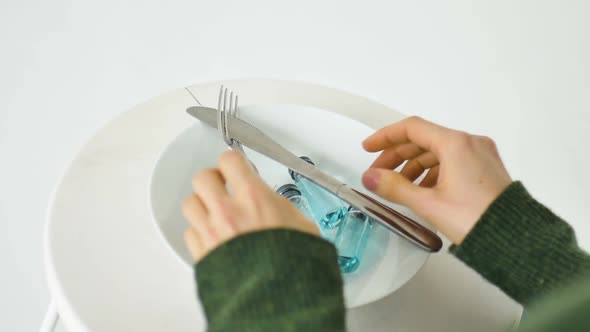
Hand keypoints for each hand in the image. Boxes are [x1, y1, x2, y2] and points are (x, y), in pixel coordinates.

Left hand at [182, 150, 319, 261]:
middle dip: (213, 178)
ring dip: (202, 204)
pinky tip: (211, 236)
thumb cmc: (295, 267)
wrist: (279, 299)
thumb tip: (279, 208)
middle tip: (222, 184)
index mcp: (254, 198)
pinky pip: (190, 234)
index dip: (232, 161)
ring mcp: (211, 234)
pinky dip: (198, 232)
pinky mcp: (202, 256)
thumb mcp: (303, 226)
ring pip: (190, 204)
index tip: (235, 164)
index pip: (229, 160)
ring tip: (214, 211)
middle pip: (203, 177)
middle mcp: (227, 212)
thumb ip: (283, 209)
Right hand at [361, 116, 511, 243]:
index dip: (385, 137)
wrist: (514, 240)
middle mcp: (470, 143)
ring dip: (413, 166)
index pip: (411, 128)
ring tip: (398, 187)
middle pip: (423, 140)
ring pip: (437, 152)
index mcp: (456, 144)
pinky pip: (452, 162)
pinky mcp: (485, 169)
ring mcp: (480, 155)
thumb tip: (371, 178)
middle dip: (397, 156)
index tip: (369, 147)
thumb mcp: (428, 204)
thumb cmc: (476, 220)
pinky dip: (432, 172)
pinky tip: (422, 190)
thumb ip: (394, 187)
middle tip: (378, 173)